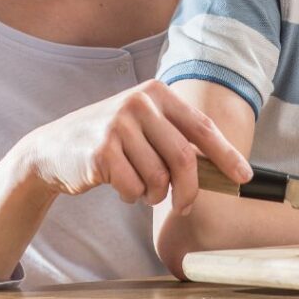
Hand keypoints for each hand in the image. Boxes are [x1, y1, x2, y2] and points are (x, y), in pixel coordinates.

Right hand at [19, 80, 251, 215]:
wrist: (55, 147)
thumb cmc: (111, 140)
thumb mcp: (145, 128)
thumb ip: (177, 141)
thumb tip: (223, 170)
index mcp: (156, 93)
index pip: (202, 126)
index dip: (226, 154)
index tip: (244, 177)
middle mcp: (140, 102)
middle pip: (183, 158)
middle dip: (189, 190)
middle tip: (184, 206)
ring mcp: (119, 124)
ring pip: (158, 178)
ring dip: (153, 194)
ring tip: (139, 185)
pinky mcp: (101, 150)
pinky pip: (133, 188)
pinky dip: (131, 196)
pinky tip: (117, 183)